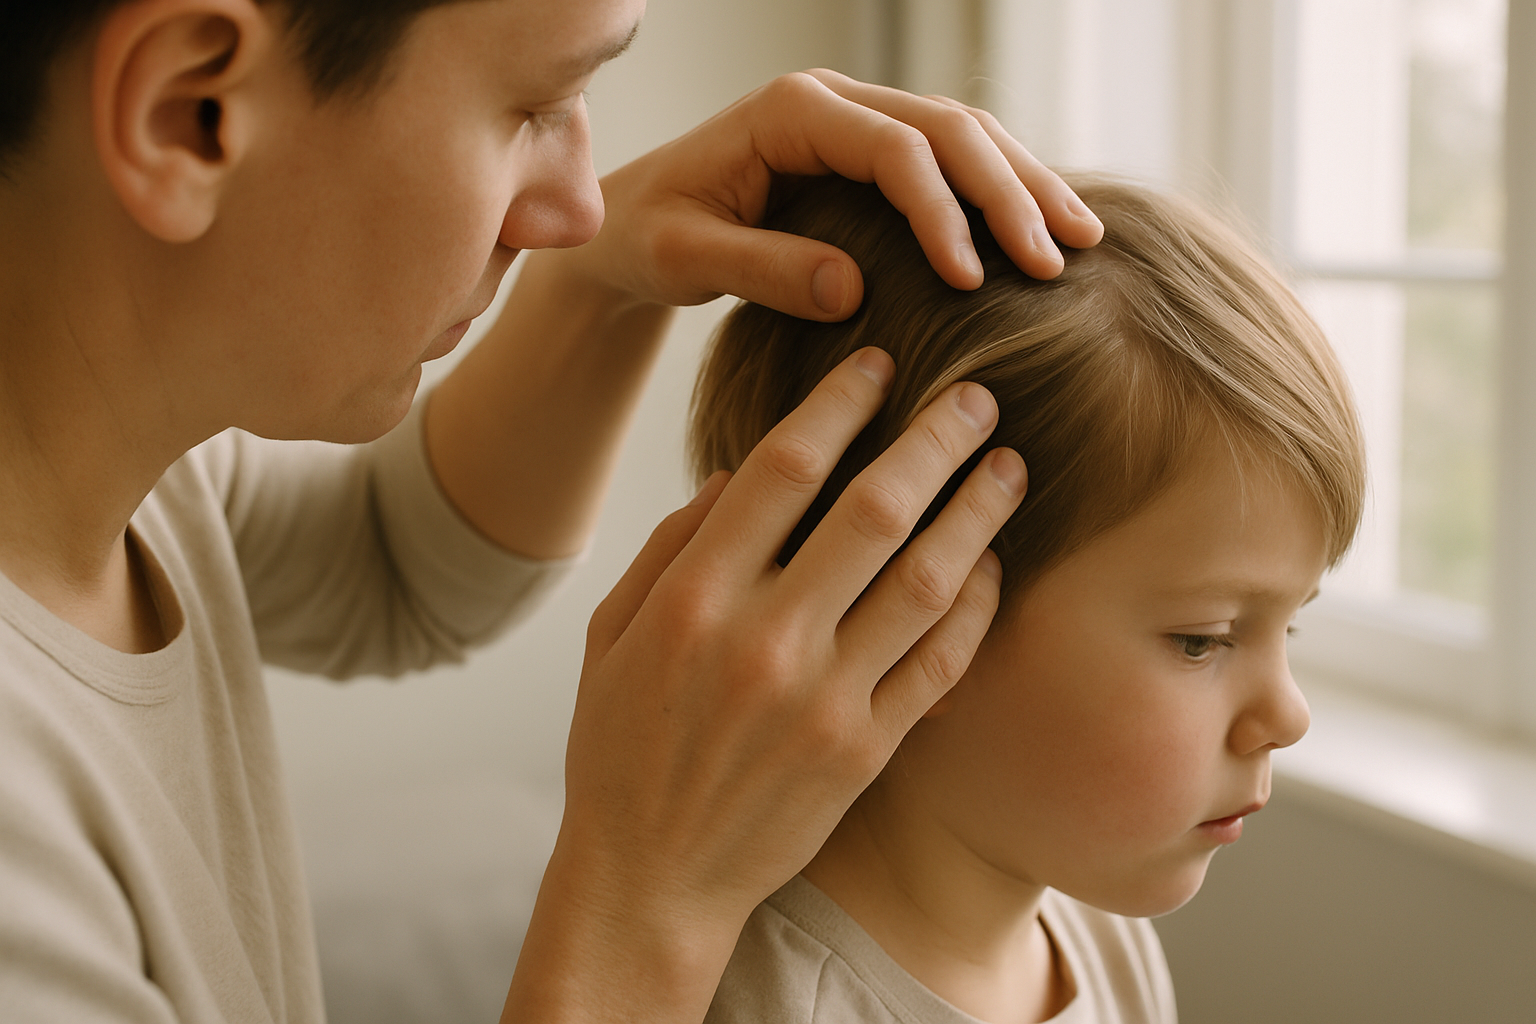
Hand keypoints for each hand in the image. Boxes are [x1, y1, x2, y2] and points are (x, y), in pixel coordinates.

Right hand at [507, 349, 1026, 1021]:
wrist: (651, 879)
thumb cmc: (622, 748)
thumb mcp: (612, 634)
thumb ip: (673, 546)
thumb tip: (740, 472)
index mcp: (694, 597)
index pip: (784, 467)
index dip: (841, 403)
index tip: (878, 364)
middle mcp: (764, 639)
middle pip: (874, 509)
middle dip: (937, 439)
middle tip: (977, 396)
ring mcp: (823, 699)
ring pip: (926, 580)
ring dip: (978, 513)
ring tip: (1009, 466)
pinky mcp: (864, 751)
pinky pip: (941, 662)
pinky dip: (976, 606)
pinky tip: (992, 564)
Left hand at [564, 68, 1103, 320]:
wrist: (632, 224)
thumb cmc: (649, 238)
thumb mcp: (686, 259)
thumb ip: (761, 269)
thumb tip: (854, 290)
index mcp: (792, 111)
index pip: (894, 149)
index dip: (941, 211)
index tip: (970, 282)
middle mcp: (835, 102)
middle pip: (949, 130)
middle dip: (1010, 194)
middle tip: (1058, 262)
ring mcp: (858, 122)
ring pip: (965, 137)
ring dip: (1025, 186)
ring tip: (1081, 241)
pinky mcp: (869, 153)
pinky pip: (951, 162)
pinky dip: (1002, 192)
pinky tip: (1044, 228)